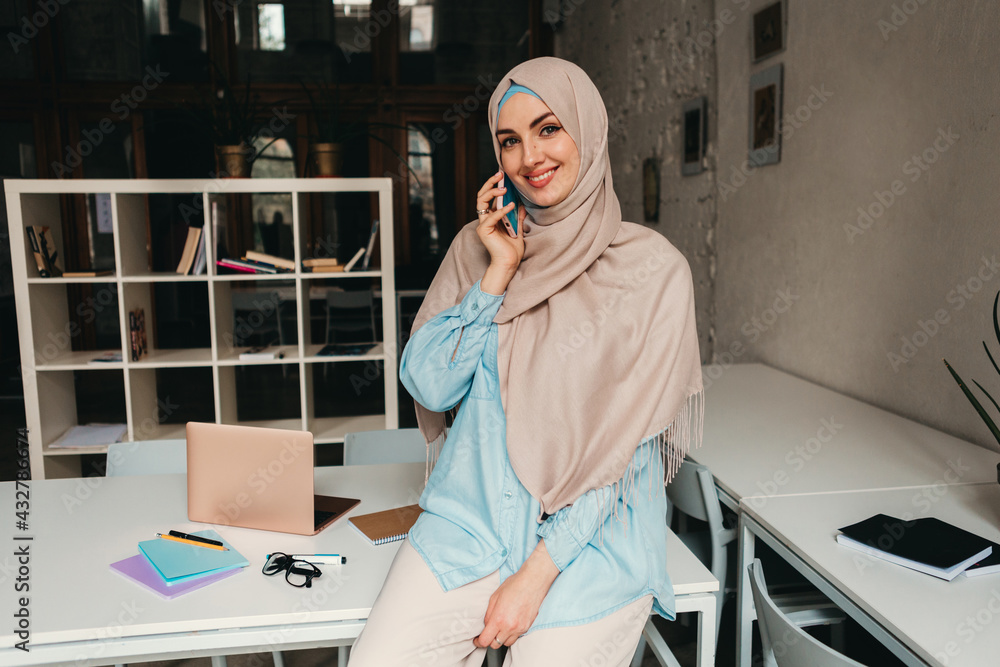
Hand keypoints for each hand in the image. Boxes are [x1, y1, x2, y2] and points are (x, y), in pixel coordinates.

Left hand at [474, 540, 558, 648]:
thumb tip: (487, 624)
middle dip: (489, 640)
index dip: (479, 642)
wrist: (532, 582)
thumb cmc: (514, 585)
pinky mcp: (527, 627)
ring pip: (506, 643)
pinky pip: (516, 636)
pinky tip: (510, 624)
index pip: (485, 641)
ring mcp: (520, 628)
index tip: (477, 640)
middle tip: (488, 633)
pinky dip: (511, 634)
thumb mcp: (494, 597)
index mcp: (498, 619)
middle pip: (495, 645)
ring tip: (500, 628)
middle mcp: (509, 627)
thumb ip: (488, 614)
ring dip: (501, 638)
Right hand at [476, 170, 526, 293]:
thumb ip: (518, 217)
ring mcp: (483, 224)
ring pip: (481, 202)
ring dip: (492, 192)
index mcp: (491, 217)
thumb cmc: (512, 249)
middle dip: (490, 183)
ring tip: (504, 188)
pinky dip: (501, 210)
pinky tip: (511, 206)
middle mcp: (485, 219)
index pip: (489, 196)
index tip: (503, 175)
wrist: (509, 263)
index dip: (494, 184)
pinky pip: (492, 216)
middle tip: (500, 174)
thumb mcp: (518, 229)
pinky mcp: (484, 230)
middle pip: (482, 195)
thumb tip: (522, 204)